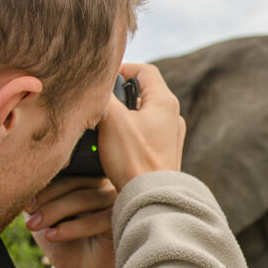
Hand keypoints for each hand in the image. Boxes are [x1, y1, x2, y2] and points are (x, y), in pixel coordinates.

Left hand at [25, 176, 116, 267]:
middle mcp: (106, 187)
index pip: (67, 172)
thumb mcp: (45, 220)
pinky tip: (53, 235)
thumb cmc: (66, 246)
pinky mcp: (124, 221)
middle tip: (29, 216)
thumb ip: (36, 201)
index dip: (45, 184)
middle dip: (48, 199)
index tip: (24, 204)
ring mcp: (118, 202)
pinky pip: (99, 219)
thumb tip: (21, 183)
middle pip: (76, 182)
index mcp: (88, 181)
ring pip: (85, 198)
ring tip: (36, 227)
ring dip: (56, 211)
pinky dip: (73, 227)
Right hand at [97, 63, 185, 190]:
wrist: (151, 199)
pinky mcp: (164, 155)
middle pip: (143, 93)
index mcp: (165, 101)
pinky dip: (128, 135)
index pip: (144, 70)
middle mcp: (172, 116)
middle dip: (120, 96)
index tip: (103, 79)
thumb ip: (103, 97)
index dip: (122, 68)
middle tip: (101, 104)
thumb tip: (94, 87)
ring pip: (142, 116)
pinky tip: (113, 146)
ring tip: (104, 127)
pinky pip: (144, 135)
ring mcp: (170, 137)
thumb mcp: (112, 120)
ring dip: (123, 117)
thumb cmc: (134, 159)